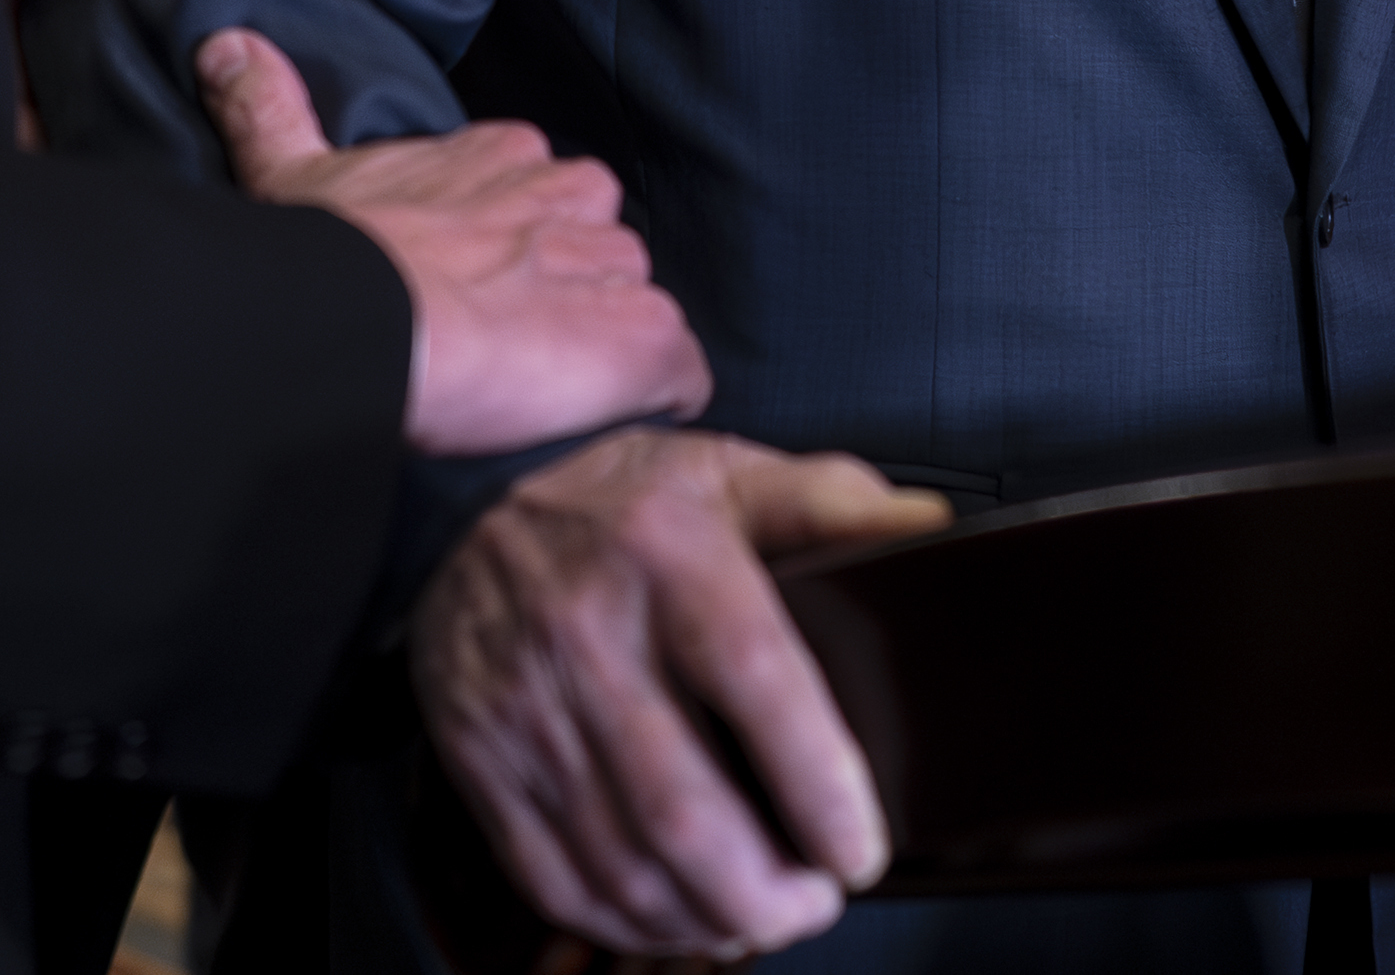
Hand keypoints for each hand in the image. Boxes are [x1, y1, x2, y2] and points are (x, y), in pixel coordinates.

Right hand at [196, 30, 709, 454]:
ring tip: (534, 398)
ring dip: (600, 353)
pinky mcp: (650, 341)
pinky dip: (649, 402)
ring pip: (632, 311)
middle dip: (562, 297)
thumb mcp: (291, 173)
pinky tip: (591, 423)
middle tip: (500, 348)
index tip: (466, 289)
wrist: (367, 331)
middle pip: (594, 253)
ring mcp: (618, 269)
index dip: (507, 251)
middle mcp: (579, 198)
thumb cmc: (332, 259)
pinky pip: (677, 375)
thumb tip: (227, 43)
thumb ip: (271, 108)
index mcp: (510, 155)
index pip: (540, 198)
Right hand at [417, 429, 949, 957]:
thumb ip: (835, 502)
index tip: (859, 846)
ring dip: (705, 919)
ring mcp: (525, 708)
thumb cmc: (618, 501)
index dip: (817, 783)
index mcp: (666, 553)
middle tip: (816, 901)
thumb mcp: (731, 471)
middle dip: (765, 891)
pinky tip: (678, 919)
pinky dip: (627, 924)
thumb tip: (930, 527)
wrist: (464, 505)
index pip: (754, 679)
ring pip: (620, 863)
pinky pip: (555, 877)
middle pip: (682, 810)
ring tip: (761, 916)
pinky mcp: (481, 761)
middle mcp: (586, 633)